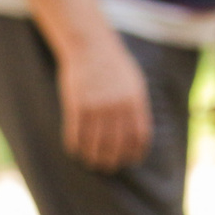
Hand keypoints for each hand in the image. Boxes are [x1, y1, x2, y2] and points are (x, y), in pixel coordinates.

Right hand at [59, 36, 151, 170]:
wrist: (90, 47)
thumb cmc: (115, 66)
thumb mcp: (135, 84)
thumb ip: (138, 108)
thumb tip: (139, 135)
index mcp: (136, 102)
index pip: (139, 137)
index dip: (135, 153)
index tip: (130, 160)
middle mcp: (117, 107)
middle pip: (117, 145)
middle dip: (113, 160)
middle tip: (109, 166)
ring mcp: (96, 106)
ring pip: (95, 143)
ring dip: (93, 157)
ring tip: (92, 162)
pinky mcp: (77, 105)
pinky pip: (76, 134)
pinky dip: (76, 146)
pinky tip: (76, 150)